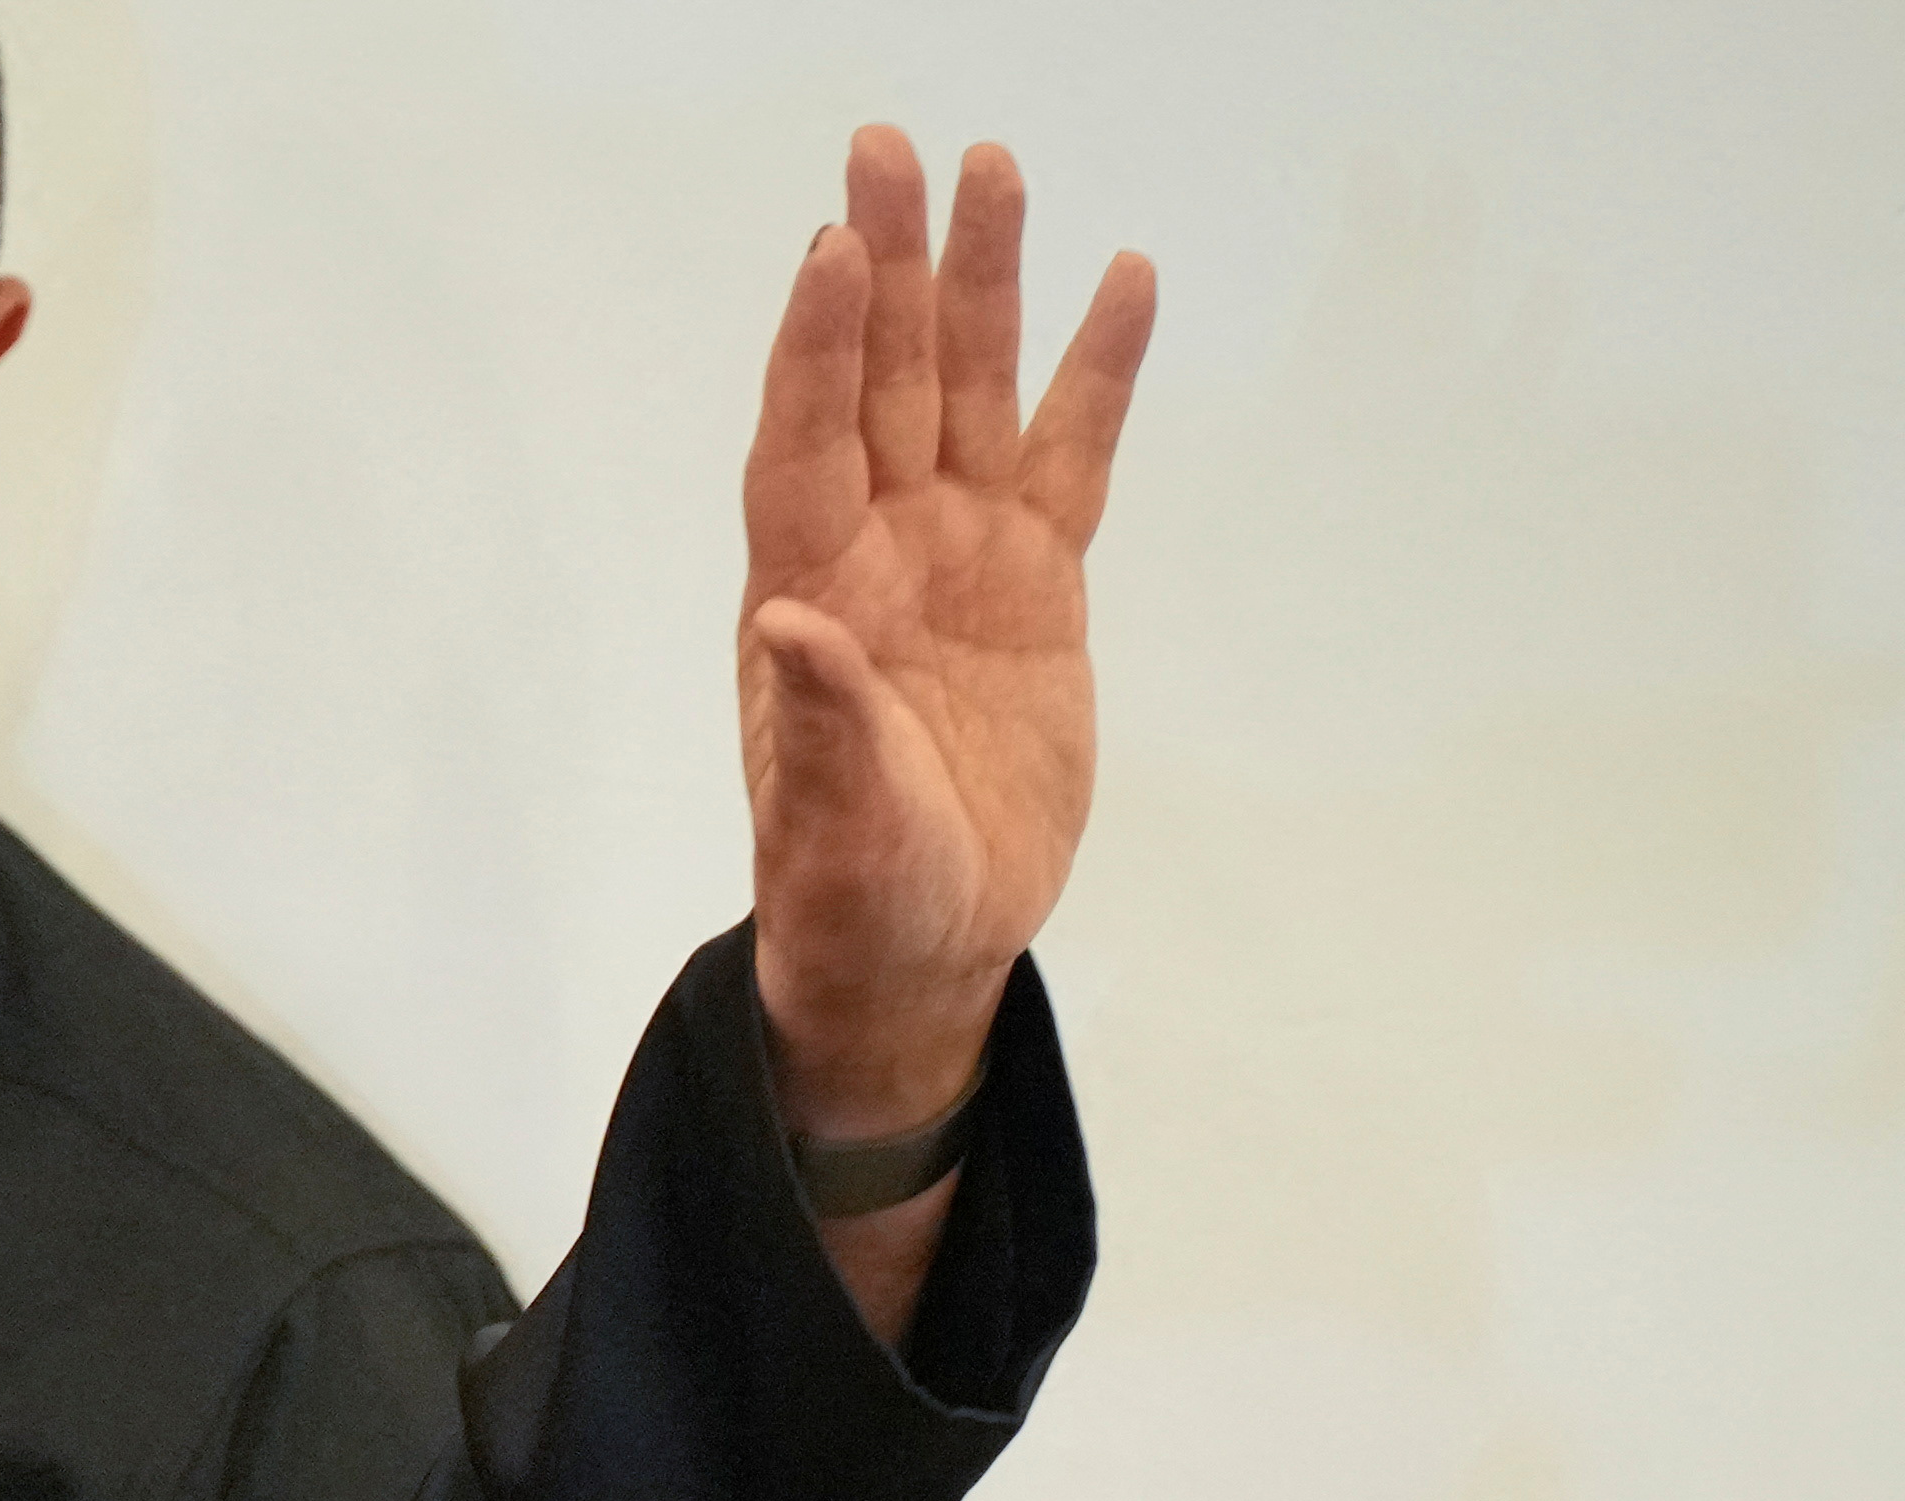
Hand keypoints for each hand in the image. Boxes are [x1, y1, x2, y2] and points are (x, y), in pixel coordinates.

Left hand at [736, 130, 1156, 1136]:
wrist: (921, 950)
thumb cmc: (853, 901)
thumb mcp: (832, 837)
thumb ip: (822, 731)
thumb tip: (784, 622)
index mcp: (809, 603)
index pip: (806, 447)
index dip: (821, 352)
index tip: (837, 250)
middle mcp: (877, 554)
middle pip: (883, 383)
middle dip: (892, 268)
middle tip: (894, 148)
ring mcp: (959, 558)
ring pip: (972, 395)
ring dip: (983, 287)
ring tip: (999, 171)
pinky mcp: (1037, 584)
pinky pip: (1069, 455)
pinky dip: (1095, 373)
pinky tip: (1121, 283)